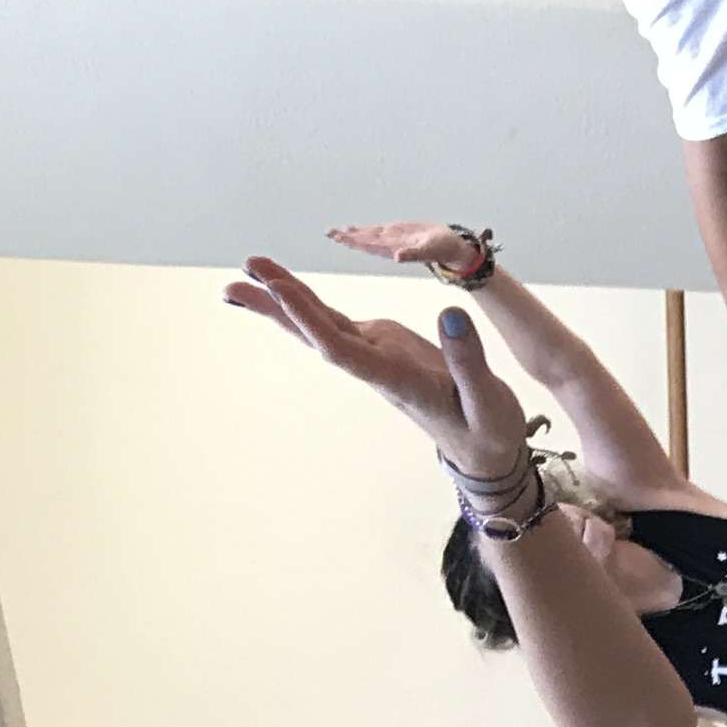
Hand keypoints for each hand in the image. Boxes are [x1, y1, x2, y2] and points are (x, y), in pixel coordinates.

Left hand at [224, 252, 529, 481]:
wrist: (484, 454)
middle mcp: (377, 367)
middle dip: (277, 307)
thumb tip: (452, 314)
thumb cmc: (489, 432)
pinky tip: (285, 289)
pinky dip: (308, 303)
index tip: (282, 291)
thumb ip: (469, 362)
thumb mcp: (490, 403)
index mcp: (397, 380)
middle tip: (236, 281)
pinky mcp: (382, 348)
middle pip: (316, 335)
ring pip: (321, 325)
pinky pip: (336, 322)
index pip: (343, 350)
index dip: (310, 320)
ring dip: (283, 300)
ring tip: (247, 272)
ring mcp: (376, 356)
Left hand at [327, 219, 492, 278]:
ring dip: (352, 234)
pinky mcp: (398, 235)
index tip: (339, 237)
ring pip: (368, 237)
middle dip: (348, 237)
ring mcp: (393, 241)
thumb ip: (414, 254)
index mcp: (395, 249)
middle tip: (330, 232)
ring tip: (336, 231)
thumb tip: (398, 257)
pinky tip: (353, 229)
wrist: (454, 249)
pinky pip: (376, 233)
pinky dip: (363, 231)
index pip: (370, 244)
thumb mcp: (431, 250)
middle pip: (365, 241)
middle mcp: (391, 246)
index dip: (354, 241)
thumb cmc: (445, 249)